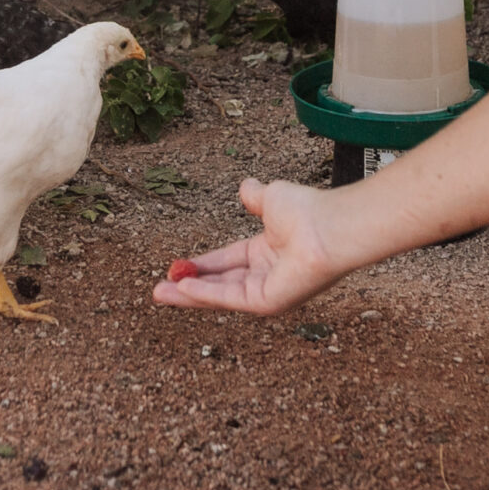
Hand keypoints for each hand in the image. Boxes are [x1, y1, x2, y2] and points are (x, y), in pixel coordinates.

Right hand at [152, 178, 345, 315]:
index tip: (177, 265)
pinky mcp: (268, 302)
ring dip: (189, 295)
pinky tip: (183, 289)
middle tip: (160, 288)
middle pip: (219, 283)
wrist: (328, 226)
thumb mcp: (272, 197)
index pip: (227, 260)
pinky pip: (231, 298)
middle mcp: (267, 274)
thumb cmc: (308, 211)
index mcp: (268, 251)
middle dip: (188, 286)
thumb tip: (246, 187)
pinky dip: (206, 294)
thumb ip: (255, 197)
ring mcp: (268, 290)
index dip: (202, 264)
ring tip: (160, 293)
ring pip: (220, 295)